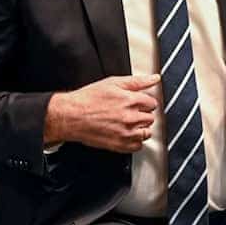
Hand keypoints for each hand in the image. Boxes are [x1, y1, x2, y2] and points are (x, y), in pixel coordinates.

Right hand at [44, 75, 159, 152]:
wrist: (71, 116)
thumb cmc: (87, 99)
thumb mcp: (113, 83)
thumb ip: (137, 81)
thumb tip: (154, 78)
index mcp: (130, 101)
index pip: (152, 103)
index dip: (144, 102)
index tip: (137, 103)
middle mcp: (130, 118)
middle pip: (150, 118)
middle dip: (142, 114)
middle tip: (129, 112)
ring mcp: (126, 133)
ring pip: (146, 133)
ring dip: (140, 128)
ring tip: (127, 123)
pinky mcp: (120, 145)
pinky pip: (138, 146)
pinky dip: (134, 141)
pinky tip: (124, 133)